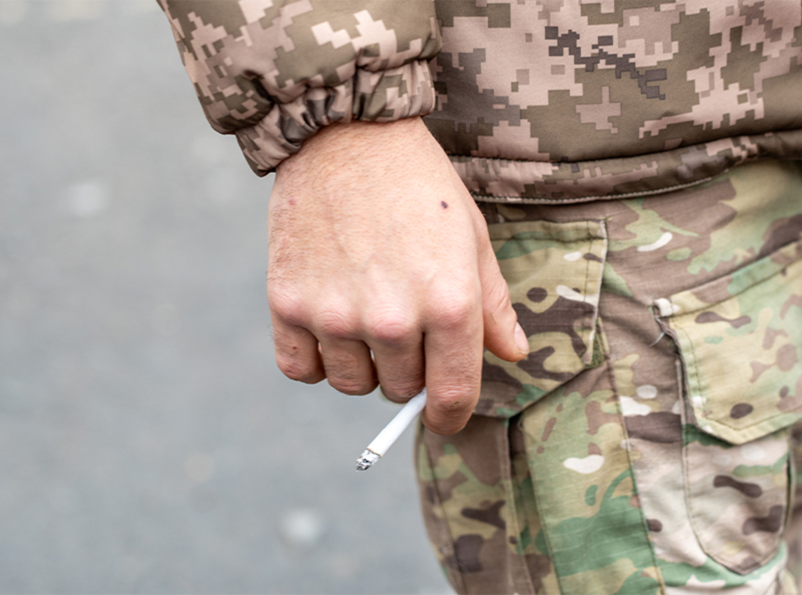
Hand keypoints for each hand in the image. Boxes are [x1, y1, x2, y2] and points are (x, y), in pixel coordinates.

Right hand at [266, 117, 528, 434]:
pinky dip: (314, 359)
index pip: (451, 396)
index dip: (449, 416)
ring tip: (364, 318)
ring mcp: (335, 314)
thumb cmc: (420, 185)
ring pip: (351, 384)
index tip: (442, 416)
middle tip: (403, 328)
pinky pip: (300, 369)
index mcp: (449, 305)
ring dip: (362, 365)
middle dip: (408, 371)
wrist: (347, 135)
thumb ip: (493, 306)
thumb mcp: (472, 238)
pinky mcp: (288, 303)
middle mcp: (392, 319)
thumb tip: (513, 355)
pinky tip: (326, 327)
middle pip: (399, 390)